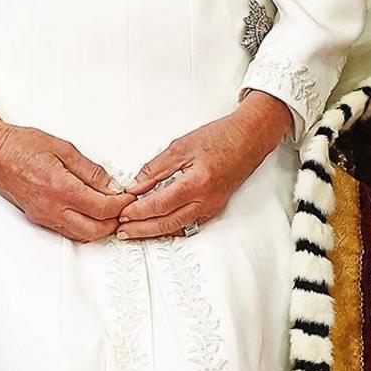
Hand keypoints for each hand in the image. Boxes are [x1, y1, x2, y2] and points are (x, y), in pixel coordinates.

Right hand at [0, 103, 131, 242]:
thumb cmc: (20, 145)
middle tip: (124, 206)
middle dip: (115, 220)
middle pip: (96, 229)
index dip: (122, 204)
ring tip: (109, 210)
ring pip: (83, 235)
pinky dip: (85, 226)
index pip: (103, 208)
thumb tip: (112, 185)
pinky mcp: (39, 218)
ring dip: (101, 226)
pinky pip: (69, 230)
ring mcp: (44, 216)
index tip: (129, 196)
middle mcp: (52, 207)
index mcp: (60, 187)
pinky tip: (90, 213)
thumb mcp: (62, 148)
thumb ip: (90, 170)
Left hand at [116, 93, 293, 240]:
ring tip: (134, 232)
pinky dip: (170, 227)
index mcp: (196, 183)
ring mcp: (211, 207)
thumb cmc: (219, 138)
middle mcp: (206, 201)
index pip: (159, 204)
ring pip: (178, 227)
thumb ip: (155, 168)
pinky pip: (188, 223)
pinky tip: (157, 226)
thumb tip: (135, 185)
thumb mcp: (180, 147)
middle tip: (122, 231)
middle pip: (167, 222)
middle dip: (142, 229)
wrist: (248, 140)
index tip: (122, 214)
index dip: (138, 211)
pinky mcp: (214, 208)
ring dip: (154, 231)